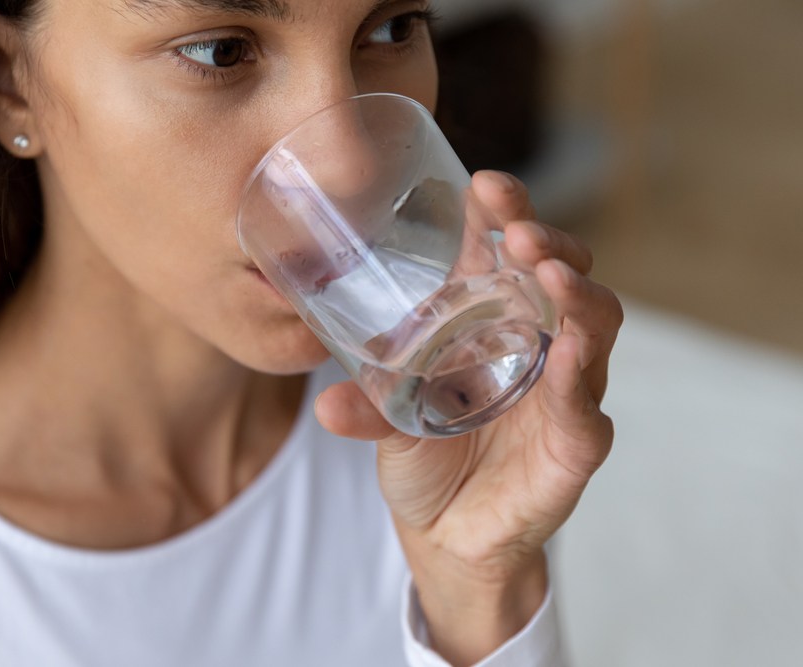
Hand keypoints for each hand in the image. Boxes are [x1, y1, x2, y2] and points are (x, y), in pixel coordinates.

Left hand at [314, 170, 622, 664]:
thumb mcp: (389, 423)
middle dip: (547, 240)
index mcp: (492, 321)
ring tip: (547, 270)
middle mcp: (538, 343)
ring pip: (594, 327)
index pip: (508, 251)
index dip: (504, 212)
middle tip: (518, 229)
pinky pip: (587, 405)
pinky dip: (579, 376)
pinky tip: (568, 352)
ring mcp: (564, 390)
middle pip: (562, 273)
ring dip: (575, 293)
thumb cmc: (426, 458)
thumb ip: (367, 407)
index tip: (484, 185)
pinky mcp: (576, 443)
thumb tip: (327, 403)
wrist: (447, 534)